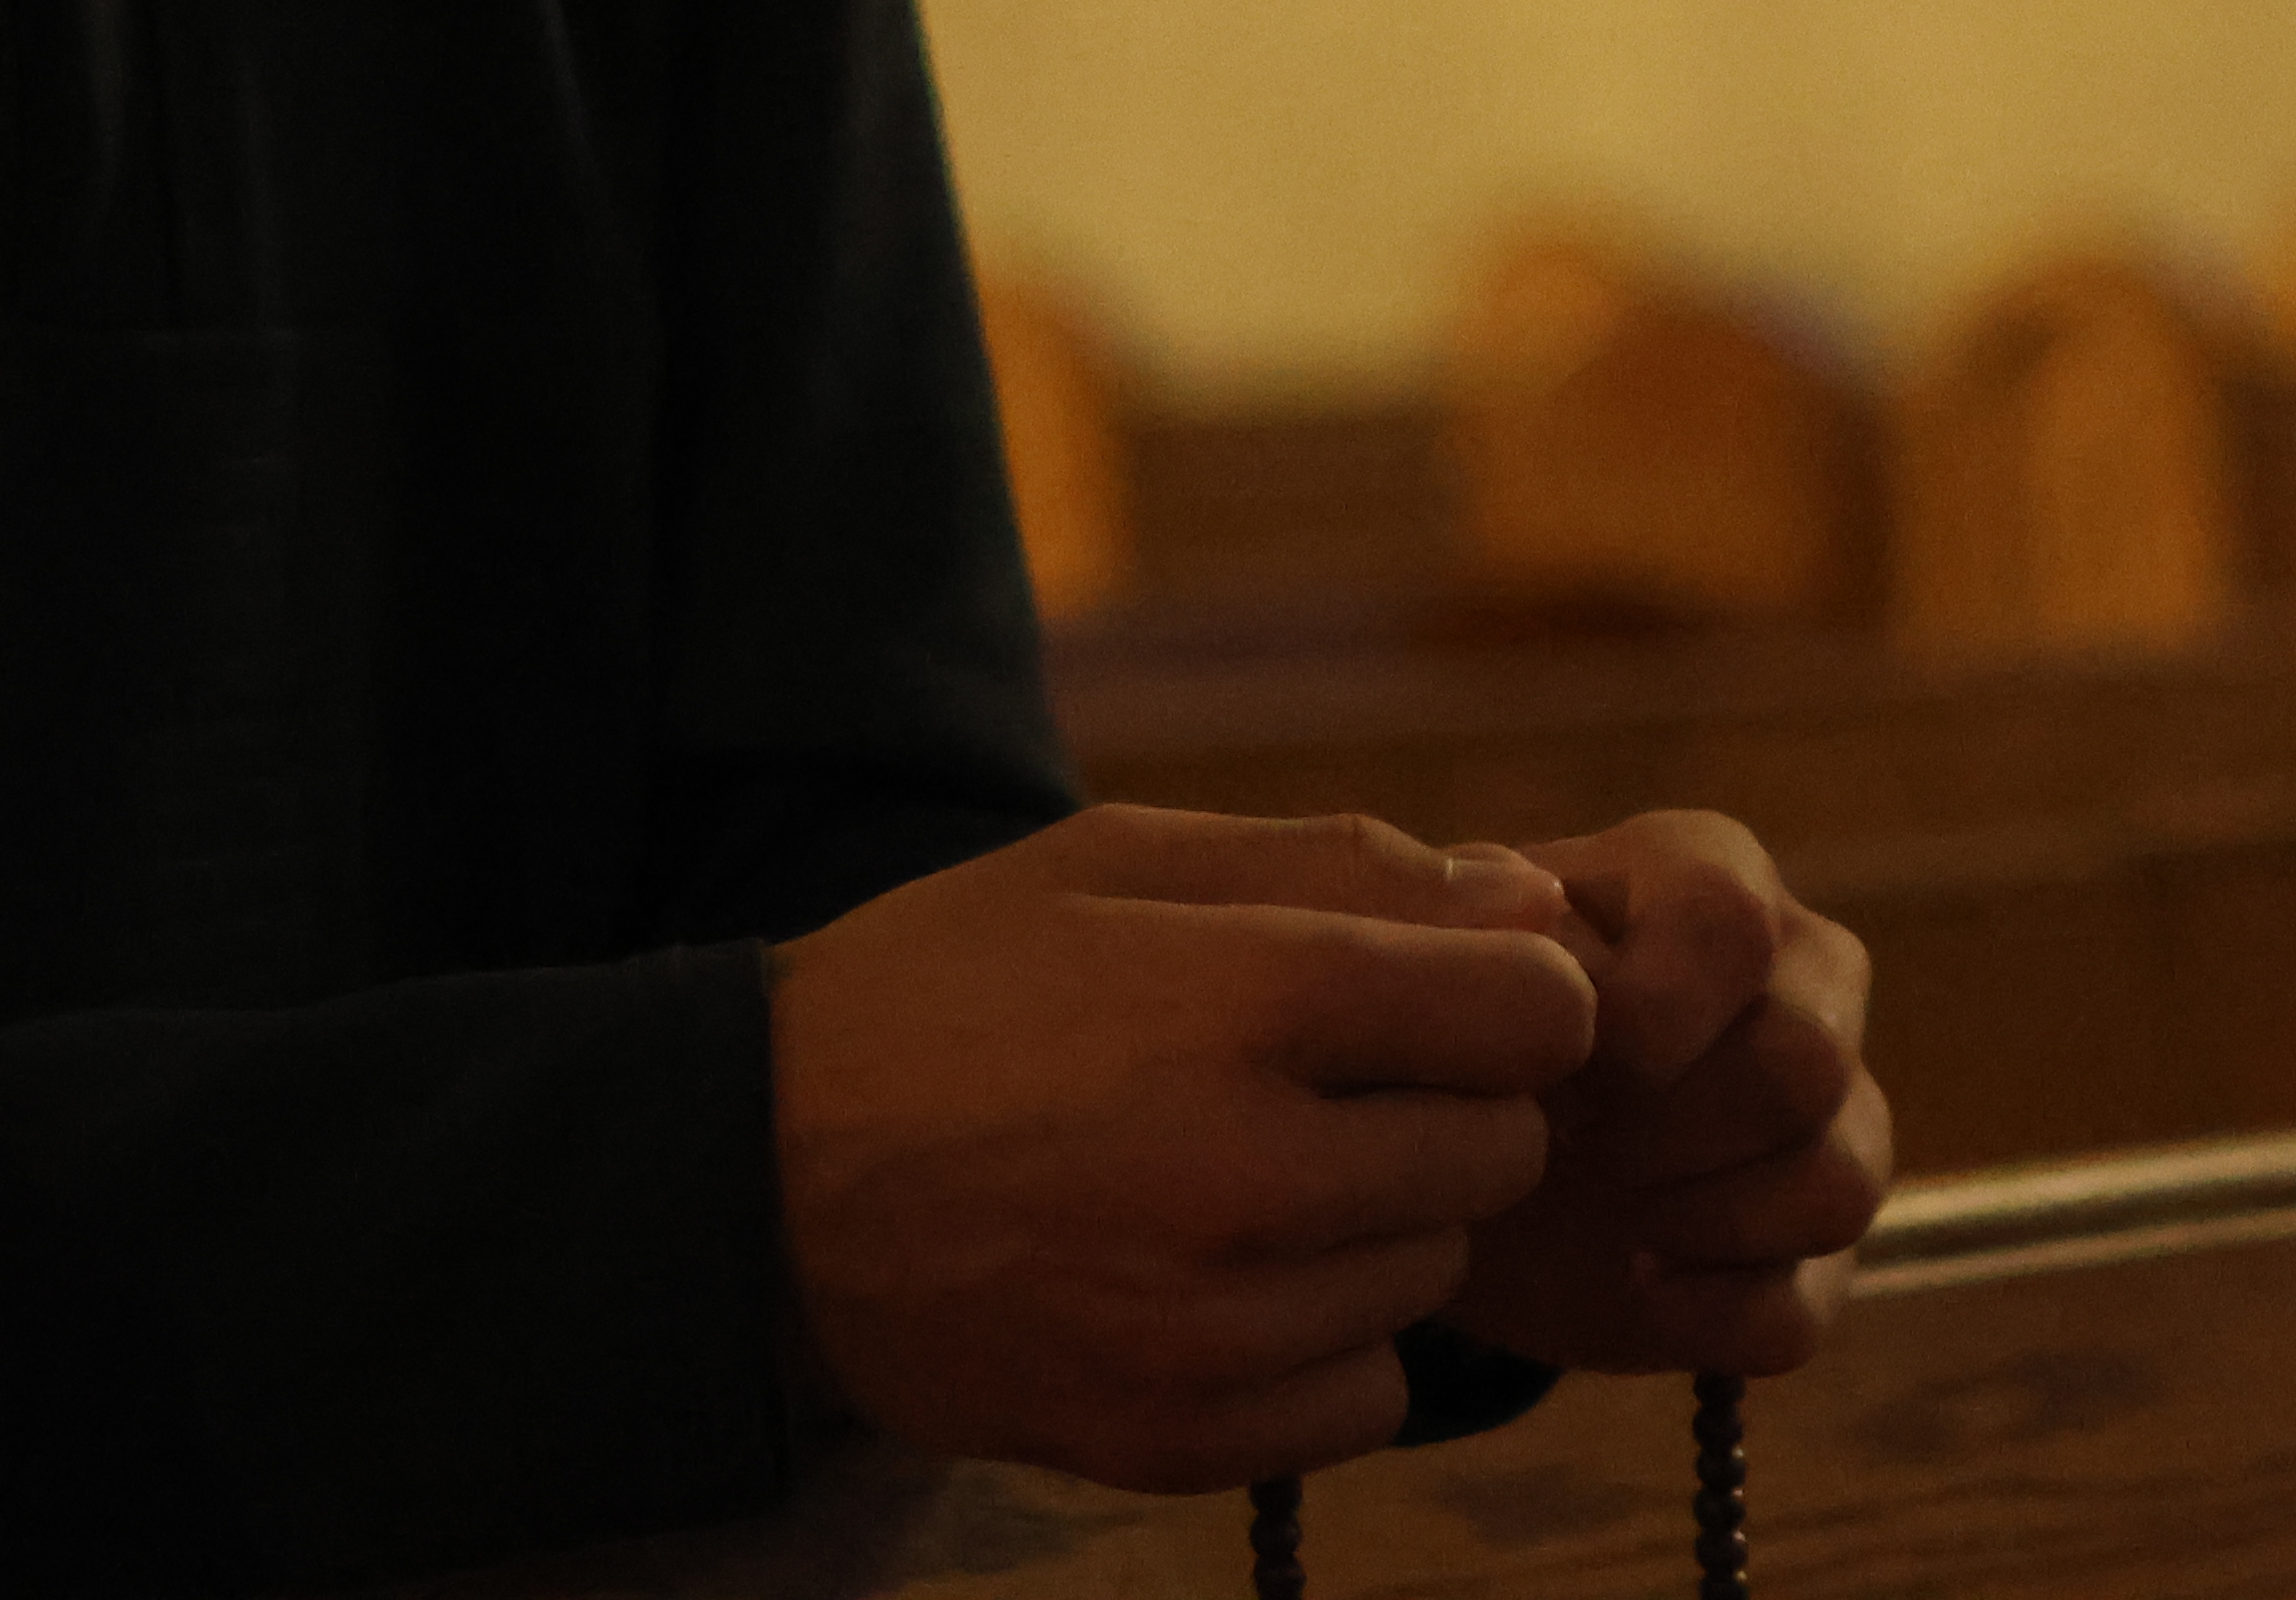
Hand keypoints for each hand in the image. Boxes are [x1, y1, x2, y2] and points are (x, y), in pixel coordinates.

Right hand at [767, 804, 1601, 1490]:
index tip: (1447, 992)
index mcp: (1248, 999)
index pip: (1534, 1014)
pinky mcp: (1179, 1436)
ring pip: (1437, 1270)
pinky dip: (1327, 1340)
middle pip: (1503, 1148)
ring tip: (1247, 1173)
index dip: (1509, 990)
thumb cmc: (955, 986)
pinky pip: (1369, 1393)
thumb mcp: (1124, 859)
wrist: (761, 1184)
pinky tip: (1226, 1278)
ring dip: (1381, 1221)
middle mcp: (1251, 1177)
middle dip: (1446, 1103)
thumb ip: (1344, 865)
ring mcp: (1217, 1328)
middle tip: (1325, 1083)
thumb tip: (1533, 903)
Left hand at [1441, 809, 1893, 1379]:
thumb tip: (1540, 913)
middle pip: (1803, 1062)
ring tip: (1605, 1207)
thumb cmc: (1456, 1027)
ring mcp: (1833, 1121)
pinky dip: (1699, 1314)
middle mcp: (1806, 982)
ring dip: (1697, 1218)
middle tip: (1566, 1143)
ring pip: (1836, 1185)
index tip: (1545, 1063)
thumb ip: (1478, 921)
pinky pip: (1800, 1308)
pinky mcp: (1816, 1257)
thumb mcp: (1437, 954)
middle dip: (1664, 1128)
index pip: (1734, 925)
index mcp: (1715, 880)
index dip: (1640, 1011)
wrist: (1450, 1155)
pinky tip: (1627, 1279)